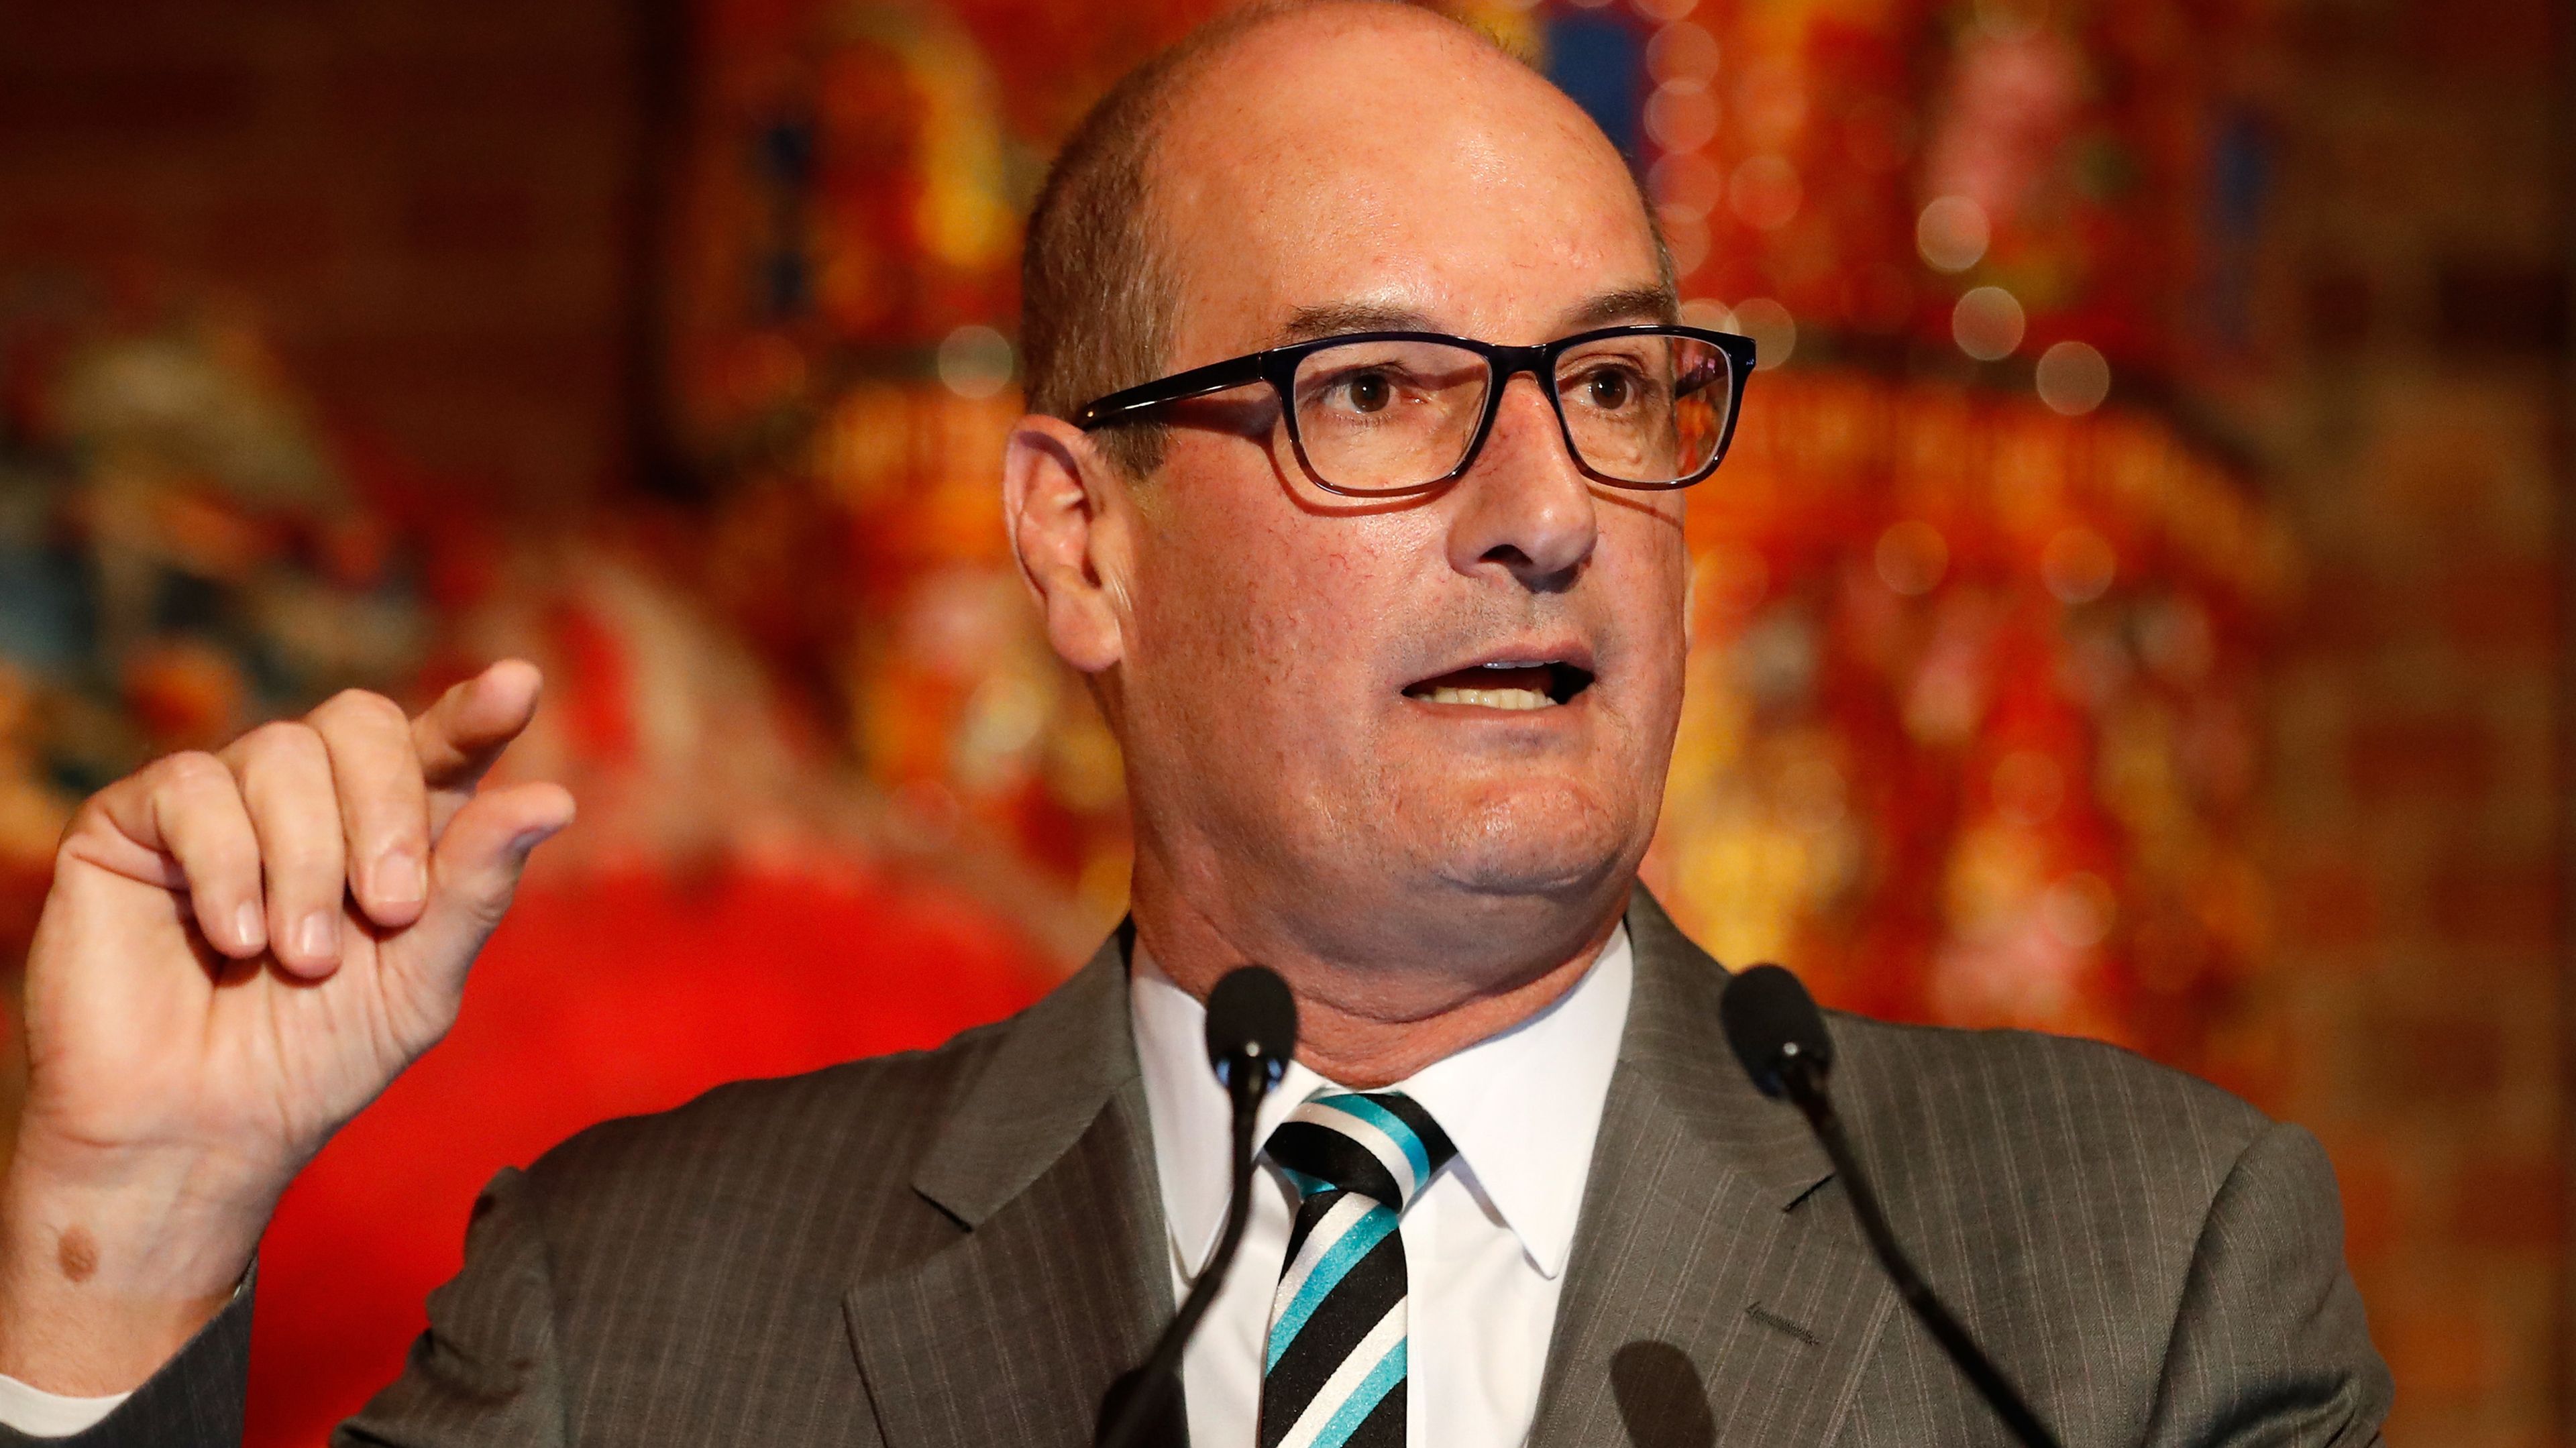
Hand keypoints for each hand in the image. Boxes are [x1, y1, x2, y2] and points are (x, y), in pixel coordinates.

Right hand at [0, 661, 572, 1393]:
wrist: (197, 1131)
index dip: (478, 712)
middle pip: (361, 722)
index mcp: (392, 826)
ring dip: (307, 862)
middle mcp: (310, 797)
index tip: (518, 687)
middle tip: (391, 909)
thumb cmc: (315, 1061)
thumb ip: (477, 886)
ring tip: (302, 957)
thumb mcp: (420, 982)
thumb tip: (553, 797)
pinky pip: (193, 787)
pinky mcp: (135, 820)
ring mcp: (222, 800)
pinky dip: (228, 864)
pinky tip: (235, 938)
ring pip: (280, 752)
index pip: (441, 743)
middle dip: (386, 813)